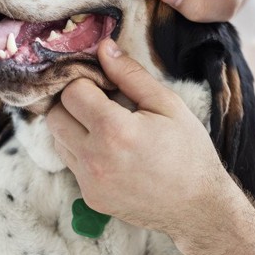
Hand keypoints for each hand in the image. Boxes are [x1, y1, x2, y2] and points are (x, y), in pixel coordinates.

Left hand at [46, 39, 231, 235]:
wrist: (198, 206)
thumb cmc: (189, 151)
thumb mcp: (168, 105)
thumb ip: (131, 74)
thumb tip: (103, 48)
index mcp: (114, 130)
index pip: (72, 91)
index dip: (88, 82)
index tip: (106, 86)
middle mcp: (94, 159)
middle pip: (56, 115)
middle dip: (74, 103)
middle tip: (103, 104)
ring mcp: (89, 182)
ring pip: (58, 140)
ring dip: (75, 127)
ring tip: (108, 128)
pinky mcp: (90, 198)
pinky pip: (72, 164)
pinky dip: (84, 152)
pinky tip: (112, 152)